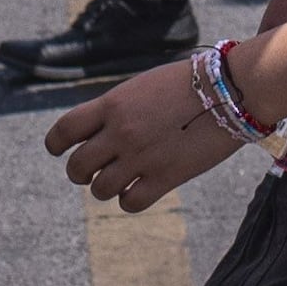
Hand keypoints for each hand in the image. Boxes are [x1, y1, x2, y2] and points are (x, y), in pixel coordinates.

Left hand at [44, 56, 251, 213]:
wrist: (231, 89)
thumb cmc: (190, 83)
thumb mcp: (143, 87)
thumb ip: (117, 109)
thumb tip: (97, 132)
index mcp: (113, 104)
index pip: (63, 131)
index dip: (55, 145)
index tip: (59, 151)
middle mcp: (122, 132)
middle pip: (77, 167)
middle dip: (80, 172)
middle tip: (91, 170)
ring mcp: (142, 157)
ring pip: (100, 189)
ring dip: (105, 187)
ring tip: (120, 179)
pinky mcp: (166, 177)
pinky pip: (130, 202)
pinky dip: (129, 199)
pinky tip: (139, 189)